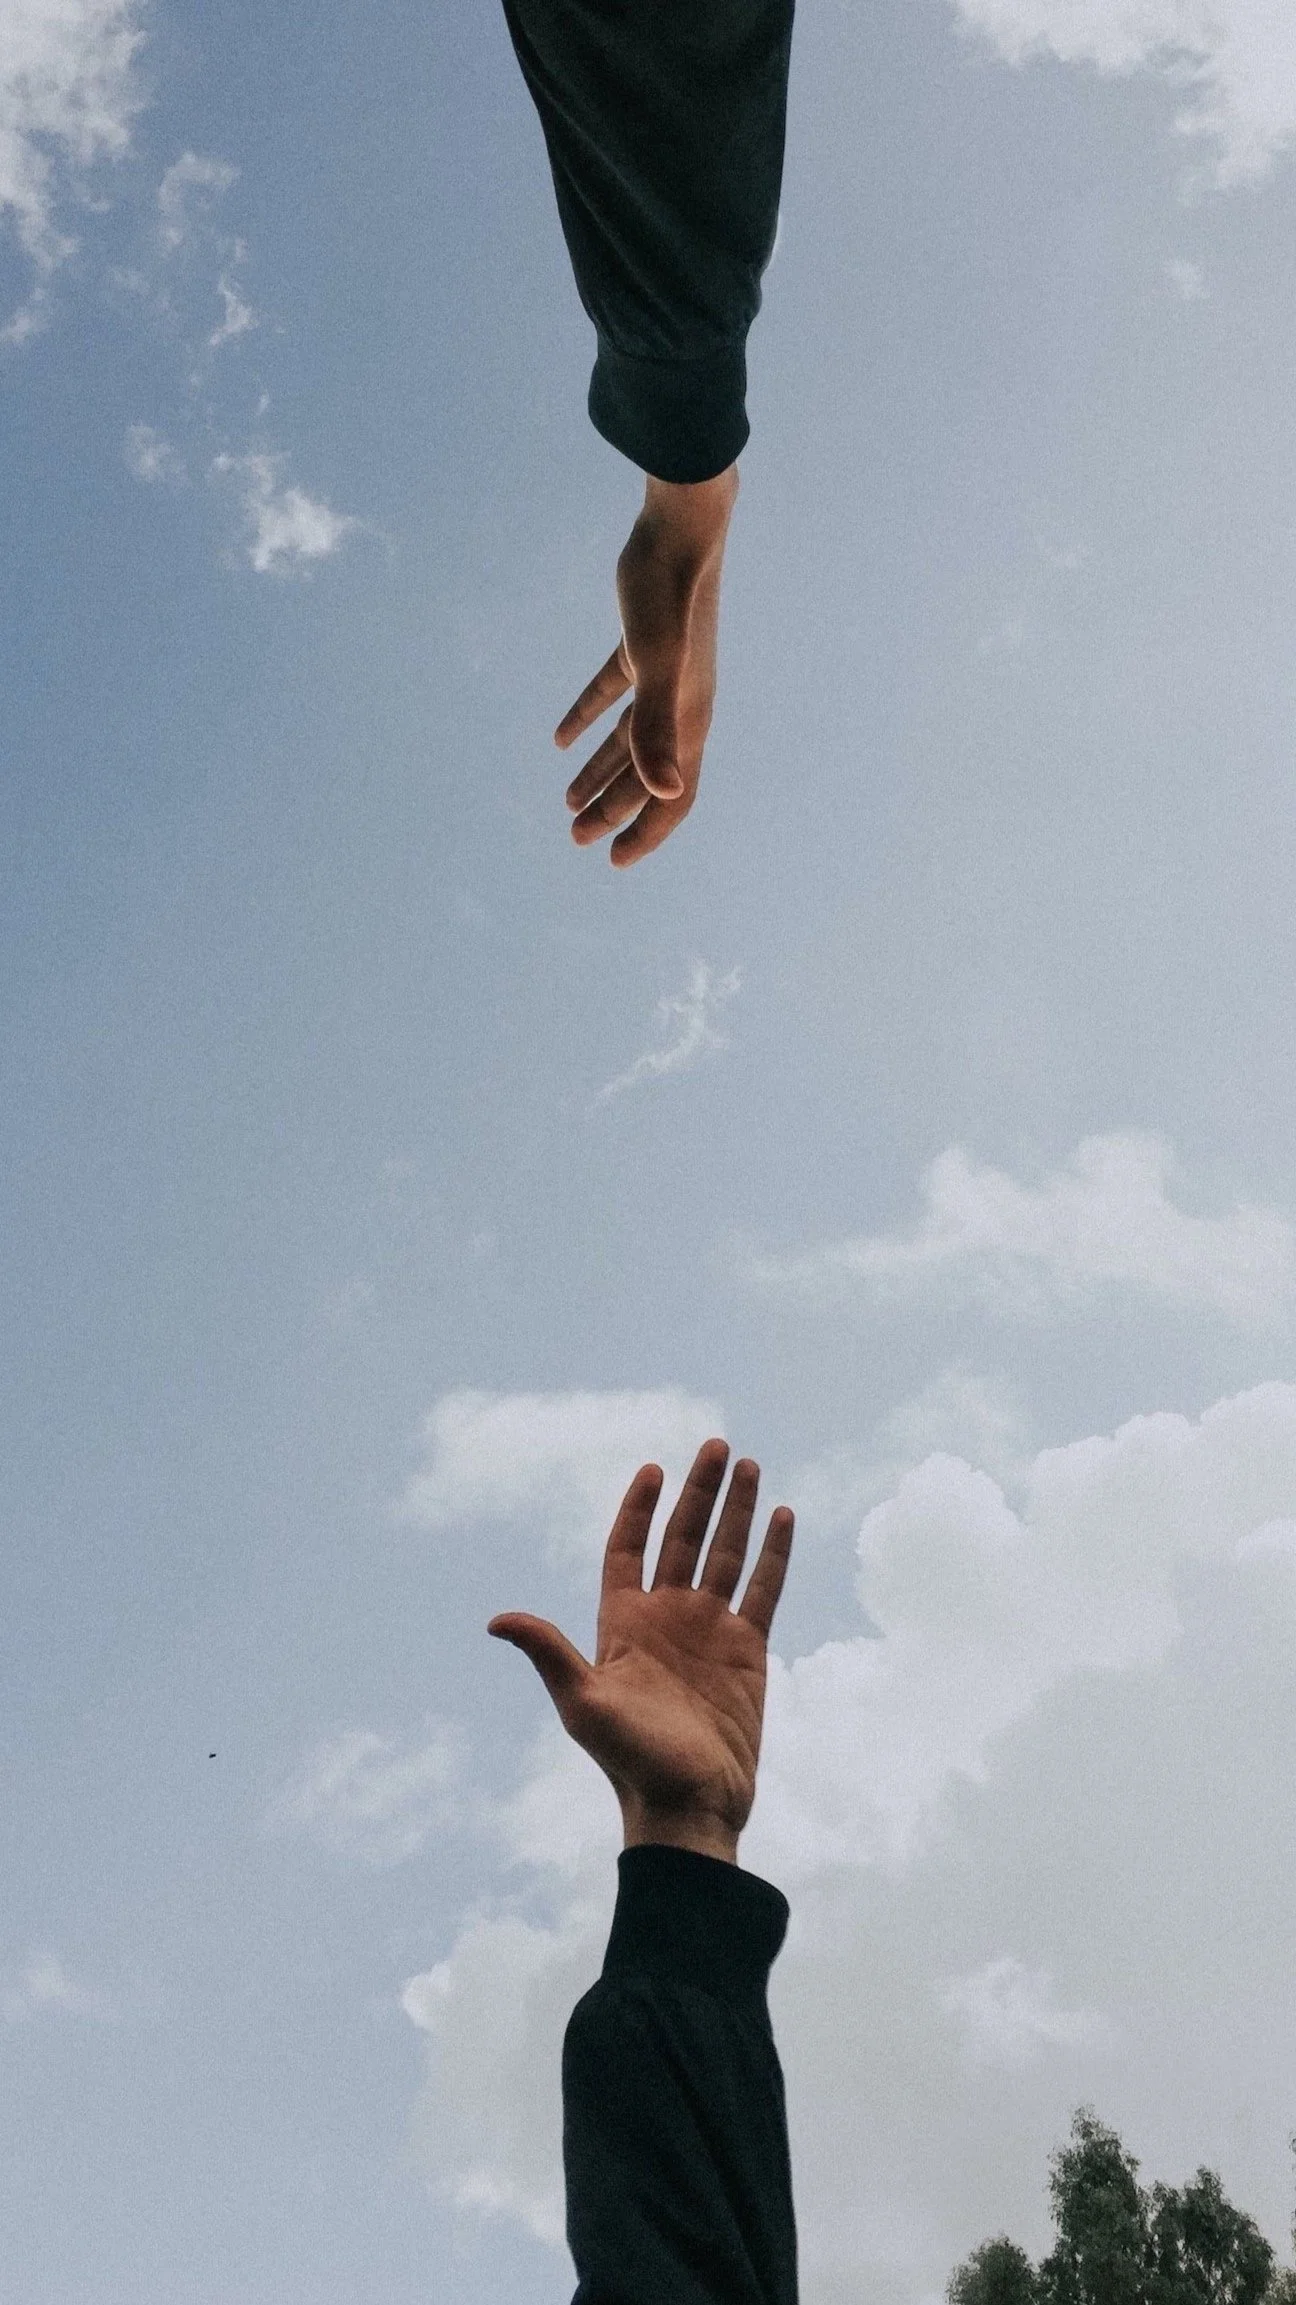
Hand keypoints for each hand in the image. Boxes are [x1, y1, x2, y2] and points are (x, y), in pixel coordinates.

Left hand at [488, 1439, 793, 1862]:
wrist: (688, 1807)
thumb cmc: (629, 1761)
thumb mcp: (583, 1703)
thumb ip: (549, 1653)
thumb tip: (496, 1621)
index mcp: (623, 1623)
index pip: (628, 1548)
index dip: (638, 1508)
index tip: (653, 1468)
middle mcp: (666, 1617)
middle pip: (683, 1538)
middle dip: (700, 1491)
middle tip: (717, 1445)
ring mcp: (709, 1631)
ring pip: (726, 1555)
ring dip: (738, 1511)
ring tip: (751, 1465)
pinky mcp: (747, 1651)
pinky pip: (764, 1590)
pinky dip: (774, 1553)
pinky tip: (783, 1516)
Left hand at [555, 466, 739, 867]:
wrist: (681, 527)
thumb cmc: (669, 593)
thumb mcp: (655, 664)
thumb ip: (657, 729)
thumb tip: (666, 792)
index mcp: (689, 720)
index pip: (673, 797)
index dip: (645, 833)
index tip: (613, 861)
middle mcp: (682, 705)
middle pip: (645, 775)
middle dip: (612, 810)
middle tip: (573, 836)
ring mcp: (664, 675)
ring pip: (629, 740)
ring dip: (599, 772)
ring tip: (565, 802)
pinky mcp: (642, 645)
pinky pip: (613, 695)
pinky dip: (586, 718)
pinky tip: (558, 739)